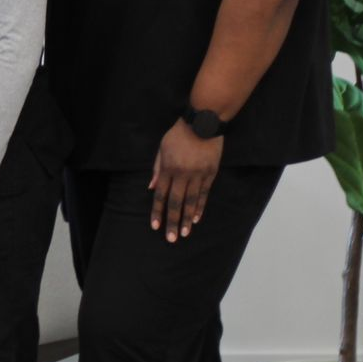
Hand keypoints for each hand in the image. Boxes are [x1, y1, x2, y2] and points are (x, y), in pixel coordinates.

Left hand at [151, 120, 222, 241]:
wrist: (202, 123)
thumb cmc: (178, 134)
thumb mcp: (162, 148)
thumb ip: (157, 168)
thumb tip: (151, 188)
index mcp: (168, 168)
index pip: (161, 194)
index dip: (158, 211)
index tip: (155, 226)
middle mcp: (182, 174)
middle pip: (176, 202)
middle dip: (172, 221)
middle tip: (171, 238)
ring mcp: (198, 175)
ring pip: (191, 201)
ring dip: (187, 219)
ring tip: (184, 233)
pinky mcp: (210, 173)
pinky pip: (204, 194)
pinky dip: (199, 207)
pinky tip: (196, 219)